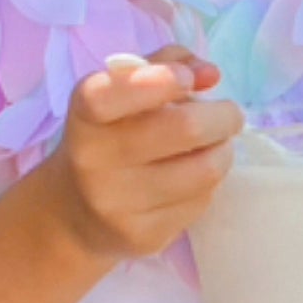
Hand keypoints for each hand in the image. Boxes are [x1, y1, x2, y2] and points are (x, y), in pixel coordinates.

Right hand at [45, 45, 244, 264]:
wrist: (73, 213)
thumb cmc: (109, 136)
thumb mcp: (121, 91)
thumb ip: (165, 65)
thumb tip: (210, 74)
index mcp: (85, 116)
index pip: (112, 95)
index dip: (159, 81)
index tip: (189, 80)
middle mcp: (93, 160)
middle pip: (183, 129)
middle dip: (223, 116)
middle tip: (230, 115)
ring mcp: (116, 204)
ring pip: (203, 171)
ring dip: (223, 152)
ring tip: (217, 146)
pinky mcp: (141, 237)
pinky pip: (200, 203)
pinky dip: (209, 184)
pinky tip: (194, 178)